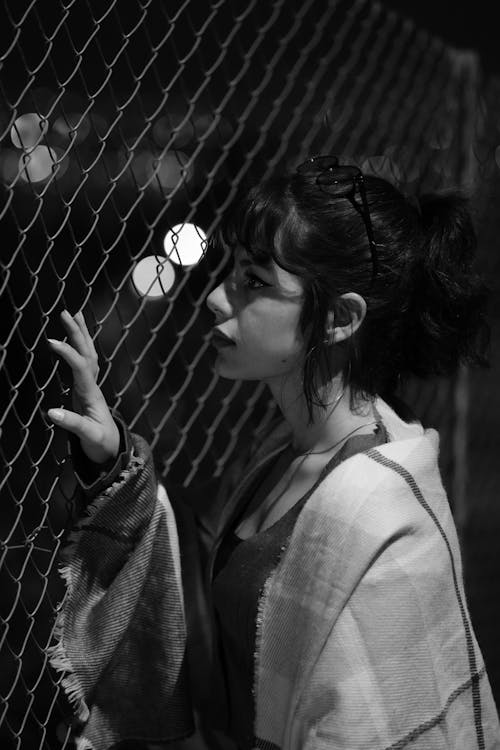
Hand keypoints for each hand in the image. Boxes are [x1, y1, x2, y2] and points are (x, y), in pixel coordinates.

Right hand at [47, 310, 119, 463]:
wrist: (113, 450)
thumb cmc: (102, 443)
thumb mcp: (89, 436)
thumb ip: (72, 424)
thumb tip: (50, 412)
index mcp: (91, 394)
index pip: (80, 367)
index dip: (67, 353)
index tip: (51, 341)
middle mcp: (93, 386)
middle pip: (87, 353)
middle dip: (77, 333)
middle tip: (66, 313)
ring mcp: (91, 386)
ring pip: (88, 355)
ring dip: (81, 335)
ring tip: (74, 315)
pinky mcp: (87, 390)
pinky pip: (85, 362)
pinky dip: (80, 348)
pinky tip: (75, 340)